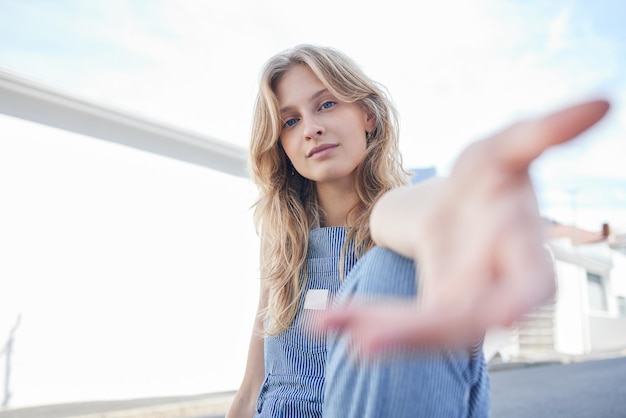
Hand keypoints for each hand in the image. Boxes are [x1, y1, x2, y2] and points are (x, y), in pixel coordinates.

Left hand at [320, 99, 609, 356]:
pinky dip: (362, 322)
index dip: (515, 302)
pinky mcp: (430, 311)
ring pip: (423, 331)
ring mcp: (462, 306)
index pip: (530, 287)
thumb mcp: (502, 150)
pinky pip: (399, 324)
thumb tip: (602, 101)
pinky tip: (325, 320)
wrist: (458, 206)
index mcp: (524, 255)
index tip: (495, 319)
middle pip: (463, 322)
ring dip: (378, 330)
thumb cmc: (486, 177)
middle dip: (418, 332)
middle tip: (364, 340)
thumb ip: (544, 132)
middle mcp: (496, 291)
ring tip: (327, 324)